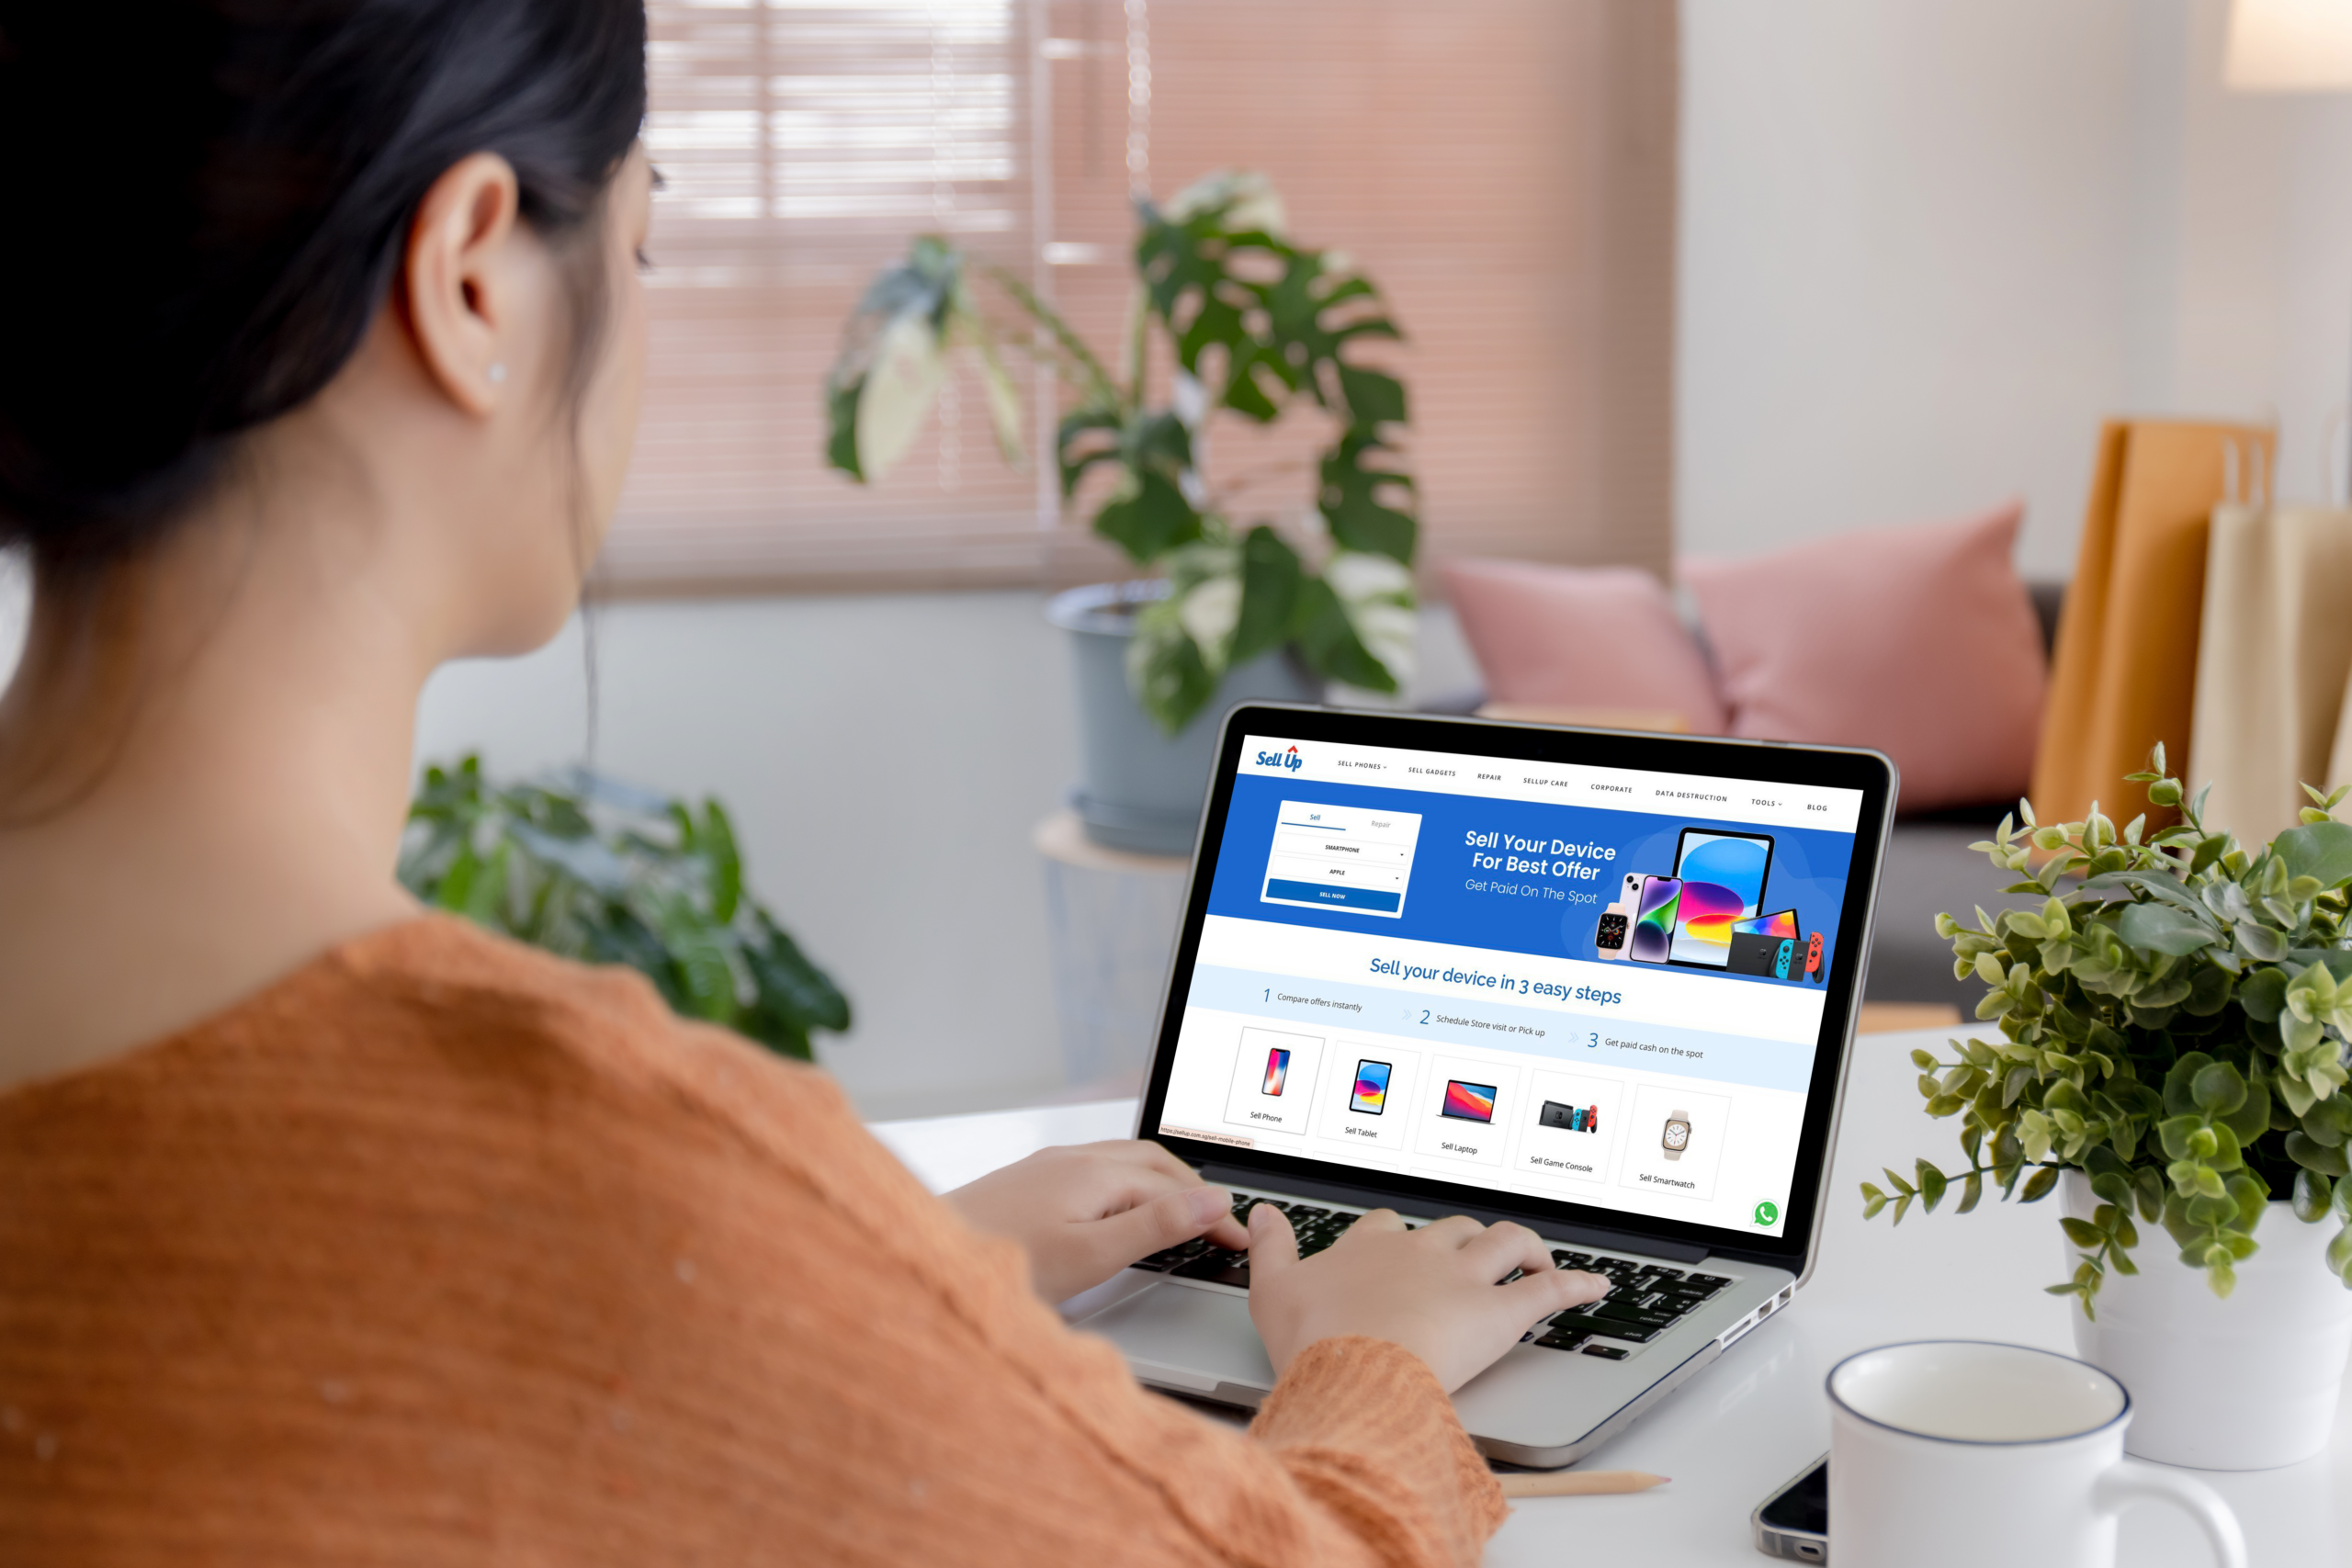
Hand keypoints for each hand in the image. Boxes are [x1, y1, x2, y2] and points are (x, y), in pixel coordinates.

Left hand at [943, 1140, 1250, 1302]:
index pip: (1175, 1190)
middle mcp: (1073, 1158)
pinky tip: (1124, 1207)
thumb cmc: (1001, 1263)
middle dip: (1194, 1188)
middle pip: (1153, 1162)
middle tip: (1223, 1225)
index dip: (1213, 1217)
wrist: (925, 1261)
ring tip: (1186, 1211)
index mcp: (1094, 1172)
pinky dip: (1130, 1184)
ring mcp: (1049, 1166)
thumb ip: (1154, 1227)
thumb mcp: (1091, 1255)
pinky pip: (1098, 1169)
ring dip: (1163, 1181)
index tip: (1241, 1242)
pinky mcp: (1030, 1182)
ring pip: (1124, 1161)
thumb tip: (1210, 1202)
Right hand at [1245, 1206, 1610, 1391]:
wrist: (1355, 1369)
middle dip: (1467, 1239)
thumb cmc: (1314, 1340)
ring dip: (1526, 1247)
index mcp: (1369, 1247)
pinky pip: (1548, 1290)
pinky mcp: (1500, 1312)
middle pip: (1453, 1229)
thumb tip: (1259, 1212)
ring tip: (1538, 1258)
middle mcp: (1420, 1252)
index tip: (1401, 1246)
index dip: (1398, 1236)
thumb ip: (1269, 1248)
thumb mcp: (1271, 1292)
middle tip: (1477, 1257)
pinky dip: (1575, 1285)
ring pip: (1505, 1242)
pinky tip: (1595, 1287)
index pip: (1387, 1227)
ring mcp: (1462, 1278)